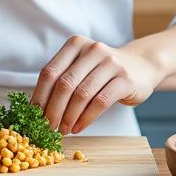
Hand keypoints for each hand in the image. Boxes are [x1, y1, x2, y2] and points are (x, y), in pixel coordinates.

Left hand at [31, 36, 162, 134]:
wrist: (141, 66)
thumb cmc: (103, 72)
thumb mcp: (82, 68)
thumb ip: (63, 80)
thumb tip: (37, 110)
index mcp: (76, 44)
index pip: (50, 72)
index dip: (39, 96)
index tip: (33, 116)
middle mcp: (92, 49)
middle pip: (64, 84)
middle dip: (53, 110)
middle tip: (47, 128)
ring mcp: (111, 62)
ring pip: (82, 94)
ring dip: (69, 117)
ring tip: (64, 130)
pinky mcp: (125, 78)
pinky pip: (100, 102)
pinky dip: (86, 118)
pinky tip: (79, 127)